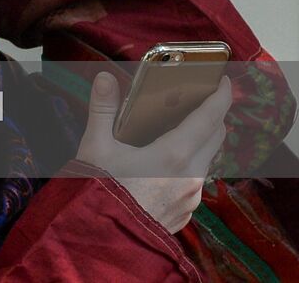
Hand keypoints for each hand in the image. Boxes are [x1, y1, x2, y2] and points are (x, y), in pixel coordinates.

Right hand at [73, 72, 230, 232]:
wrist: (99, 241)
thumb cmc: (98, 191)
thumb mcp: (95, 146)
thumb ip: (103, 109)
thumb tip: (106, 78)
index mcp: (173, 155)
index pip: (210, 118)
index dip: (220, 96)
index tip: (222, 80)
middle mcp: (190, 177)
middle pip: (215, 137)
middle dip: (213, 115)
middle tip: (199, 99)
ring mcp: (190, 198)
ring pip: (207, 160)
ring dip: (200, 140)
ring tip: (179, 128)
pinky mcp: (184, 212)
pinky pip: (196, 181)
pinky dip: (189, 163)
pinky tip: (165, 161)